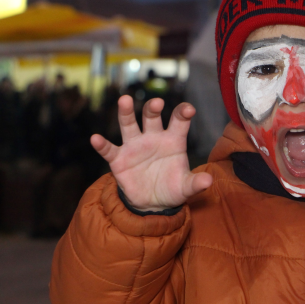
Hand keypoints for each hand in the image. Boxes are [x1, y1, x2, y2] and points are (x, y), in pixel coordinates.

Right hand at [90, 96, 212, 211]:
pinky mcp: (119, 159)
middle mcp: (153, 138)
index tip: (188, 109)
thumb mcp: (186, 187)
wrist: (153, 203)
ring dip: (126, 113)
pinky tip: (96, 139)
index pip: (179, 121)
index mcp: (173, 140)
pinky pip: (109, 149)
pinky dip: (102, 144)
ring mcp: (135, 146)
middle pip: (152, 117)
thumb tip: (209, 181)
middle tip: (157, 103)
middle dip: (153, 108)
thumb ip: (196, 183)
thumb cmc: (172, 188)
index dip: (183, 113)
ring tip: (124, 100)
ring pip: (129, 125)